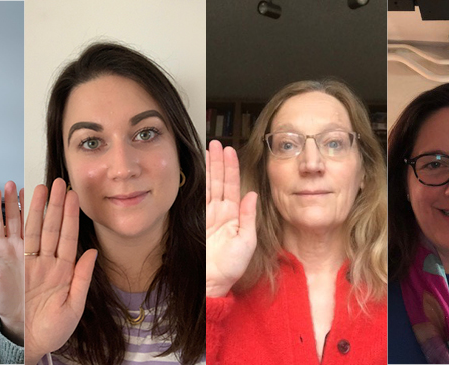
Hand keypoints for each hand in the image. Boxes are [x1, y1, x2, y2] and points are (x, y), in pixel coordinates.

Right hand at [24, 178, 97, 364]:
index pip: (66, 235)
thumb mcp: (74, 307)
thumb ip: (82, 278)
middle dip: (49, 204)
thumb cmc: (54, 327)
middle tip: (52, 182)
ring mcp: (19, 261)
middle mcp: (40, 260)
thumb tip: (92, 251)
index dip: (69, 215)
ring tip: (19, 184)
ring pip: (21, 228)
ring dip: (19, 206)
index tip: (72, 195)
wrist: (28, 342)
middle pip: (45, 226)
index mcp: (60, 268)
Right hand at [206, 140, 257, 297]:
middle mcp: (220, 212)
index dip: (232, 168)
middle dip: (219, 161)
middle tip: (217, 143)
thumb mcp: (247, 241)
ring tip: (209, 149)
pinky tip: (199, 168)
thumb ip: (248, 217)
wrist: (211, 282)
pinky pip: (198, 197)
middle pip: (219, 180)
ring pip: (209, 185)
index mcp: (234, 215)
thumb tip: (251, 194)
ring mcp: (207, 215)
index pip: (233, 186)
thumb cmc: (230, 267)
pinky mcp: (196, 221)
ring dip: (209, 167)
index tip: (230, 150)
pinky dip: (199, 182)